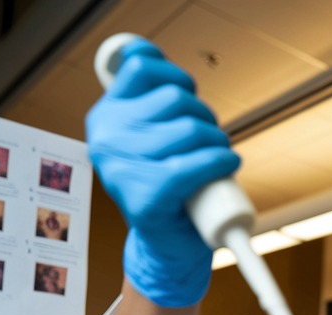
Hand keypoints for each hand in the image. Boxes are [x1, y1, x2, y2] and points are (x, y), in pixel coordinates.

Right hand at [85, 39, 239, 306]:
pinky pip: (196, 164)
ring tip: (216, 159)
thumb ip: (146, 96)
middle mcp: (105, 138)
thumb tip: (145, 52)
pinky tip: (227, 166)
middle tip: (209, 141)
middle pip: (175, 97)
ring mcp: (121, 168)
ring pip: (191, 129)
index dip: (176, 74)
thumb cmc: (168, 184)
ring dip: (218, 142)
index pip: (141, 65)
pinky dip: (221, 163)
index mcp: (104, 116)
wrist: (168, 245)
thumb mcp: (151, 133)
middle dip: (205, 117)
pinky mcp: (144, 196)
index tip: (188, 94)